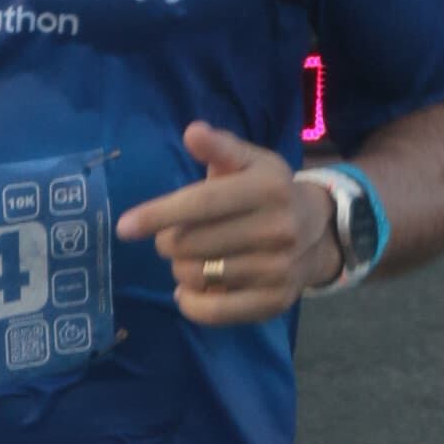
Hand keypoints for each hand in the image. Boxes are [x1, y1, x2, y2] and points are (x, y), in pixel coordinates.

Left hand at [116, 123, 336, 324]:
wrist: (318, 233)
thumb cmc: (268, 191)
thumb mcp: (250, 161)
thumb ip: (220, 147)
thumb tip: (193, 132)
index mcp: (268, 188)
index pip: (201, 203)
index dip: (159, 214)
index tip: (125, 226)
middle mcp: (278, 229)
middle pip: (190, 243)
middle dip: (167, 241)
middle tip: (175, 237)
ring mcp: (278, 269)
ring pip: (196, 276)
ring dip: (180, 268)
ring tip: (192, 258)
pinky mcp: (274, 301)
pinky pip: (213, 311)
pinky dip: (190, 303)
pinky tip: (190, 290)